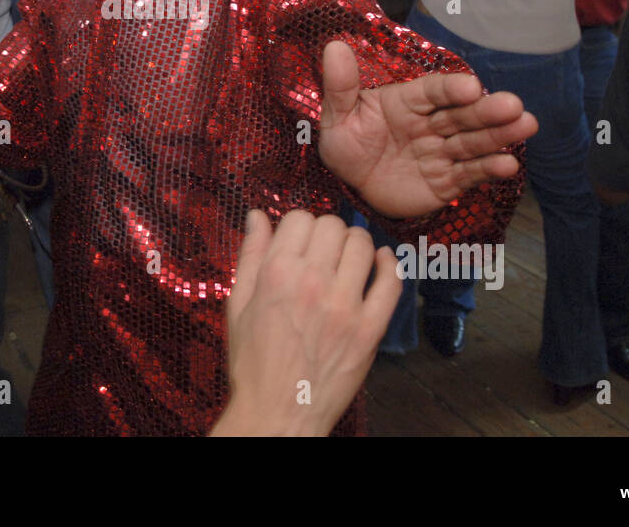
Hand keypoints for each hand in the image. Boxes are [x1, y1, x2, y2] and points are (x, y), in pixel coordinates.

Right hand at [211, 210, 400, 436]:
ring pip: (363, 245)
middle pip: (333, 225)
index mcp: (276, 273)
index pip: (300, 217)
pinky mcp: (370, 329)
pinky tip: (381, 262)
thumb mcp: (237, 304)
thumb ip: (249, 255)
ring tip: (347, 258)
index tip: (299, 240)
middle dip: (326, 232)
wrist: (278, 414)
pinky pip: (391, 283)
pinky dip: (389, 265)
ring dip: (355, 243)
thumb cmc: (252, 362)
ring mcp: (345, 305)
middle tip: (322, 251)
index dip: (299, 225)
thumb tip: (257, 215)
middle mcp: (312, 282)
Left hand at [317, 41, 536, 216]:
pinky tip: (508, 165)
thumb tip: (334, 46)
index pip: (433, 92)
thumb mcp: (338, 116)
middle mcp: (430, 123)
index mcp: (407, 101)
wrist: (352, 184)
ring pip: (473, 142)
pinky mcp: (447, 181)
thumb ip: (341, 86)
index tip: (471, 87)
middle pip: (462, 115)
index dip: (452, 89)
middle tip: (514, 106)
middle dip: (488, 111)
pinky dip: (489, 169)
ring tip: (526, 125)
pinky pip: (469, 174)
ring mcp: (441, 152)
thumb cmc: (347, 144)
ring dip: (499, 135)